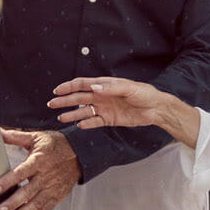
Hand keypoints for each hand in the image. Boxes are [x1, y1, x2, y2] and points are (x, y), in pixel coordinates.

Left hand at [0, 129, 80, 209]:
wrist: (81, 153)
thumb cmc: (57, 145)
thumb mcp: (37, 137)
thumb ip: (16, 136)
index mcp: (39, 160)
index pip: (20, 172)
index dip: (7, 181)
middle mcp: (46, 176)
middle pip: (27, 192)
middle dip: (13, 203)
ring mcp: (53, 187)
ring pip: (36, 203)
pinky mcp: (58, 195)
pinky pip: (46, 208)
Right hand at [46, 77, 199, 146]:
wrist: (156, 109)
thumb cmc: (144, 94)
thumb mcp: (129, 88)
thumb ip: (110, 88)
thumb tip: (94, 89)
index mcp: (104, 85)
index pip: (82, 85)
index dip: (69, 87)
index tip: (57, 90)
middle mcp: (102, 96)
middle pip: (79, 98)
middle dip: (65, 100)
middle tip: (52, 104)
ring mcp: (104, 108)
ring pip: (84, 111)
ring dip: (72, 114)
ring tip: (60, 118)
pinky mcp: (109, 119)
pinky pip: (94, 122)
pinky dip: (86, 123)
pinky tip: (78, 125)